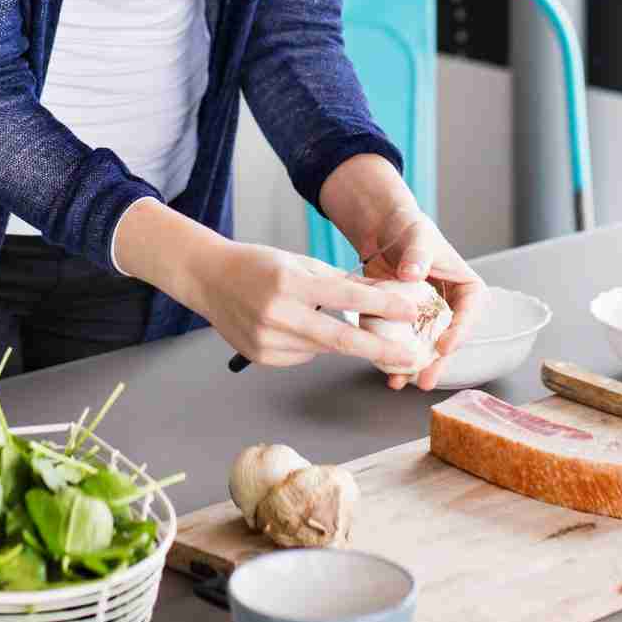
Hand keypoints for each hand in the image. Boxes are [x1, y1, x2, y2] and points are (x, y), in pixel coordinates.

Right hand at [190, 239, 440, 370]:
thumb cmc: (258, 265)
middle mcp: (277, 315)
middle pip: (340, 340)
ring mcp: (267, 341)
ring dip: (338, 341)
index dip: (382, 306)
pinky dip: (310, 344)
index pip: (345, 298)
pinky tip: (292, 325)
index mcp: (290, 283)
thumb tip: (386, 297)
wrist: (209, 279)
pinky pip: (302, 356)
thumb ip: (342, 283)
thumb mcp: (301, 263)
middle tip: (412, 357)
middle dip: (380, 350)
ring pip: (322, 349)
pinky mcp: (261, 358)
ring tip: (319, 318)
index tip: (411, 311)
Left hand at [354, 208, 486, 391]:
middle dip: (437, 362)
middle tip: (426, 380)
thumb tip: (413, 274)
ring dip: (415, 366)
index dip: (460, 332)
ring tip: (401, 382)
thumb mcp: (418, 237)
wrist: (382, 231)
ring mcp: (428, 317)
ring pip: (426, 346)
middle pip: (449, 338)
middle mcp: (452, 307)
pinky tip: (386, 372)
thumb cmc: (409, 228)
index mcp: (467, 287)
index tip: (444, 346)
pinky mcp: (406, 321)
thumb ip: (417, 255)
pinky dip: (395, 355)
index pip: (471, 312)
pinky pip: (405, 342)